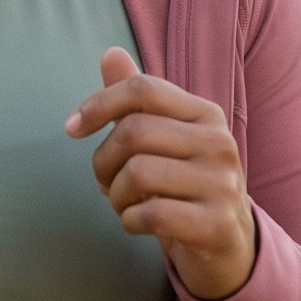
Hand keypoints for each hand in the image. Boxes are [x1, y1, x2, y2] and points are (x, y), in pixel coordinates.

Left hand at [65, 46, 257, 300]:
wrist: (227, 246)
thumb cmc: (183, 186)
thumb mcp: (163, 141)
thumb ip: (137, 100)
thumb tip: (110, 53)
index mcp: (205, 115)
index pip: (143, 89)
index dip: (98, 105)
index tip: (72, 128)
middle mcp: (219, 143)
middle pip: (133, 131)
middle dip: (102, 160)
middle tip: (104, 181)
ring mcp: (223, 184)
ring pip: (137, 173)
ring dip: (115, 195)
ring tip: (123, 203)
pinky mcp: (216, 224)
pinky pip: (150, 213)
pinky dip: (129, 220)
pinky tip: (137, 223)